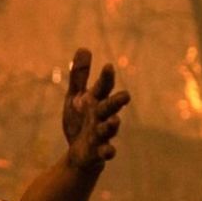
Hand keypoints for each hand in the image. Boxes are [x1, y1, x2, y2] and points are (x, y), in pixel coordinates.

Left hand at [62, 48, 130, 169]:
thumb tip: (83, 48)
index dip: (106, 78)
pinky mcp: (98, 152)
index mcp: (96, 101)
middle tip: (125, 96)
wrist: (79, 153)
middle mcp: (102, 116)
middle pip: (111, 107)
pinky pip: (105, 152)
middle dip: (117, 101)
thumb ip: (79, 76)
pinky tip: (110, 152)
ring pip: (109, 129)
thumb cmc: (80, 121)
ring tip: (114, 121)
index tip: (108, 66)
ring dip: (112, 125)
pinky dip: (108, 151)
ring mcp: (102, 134)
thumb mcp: (76, 97)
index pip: (103, 87)